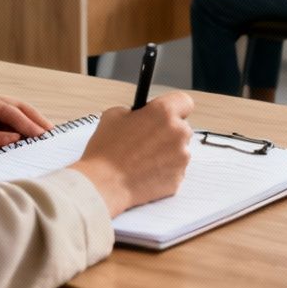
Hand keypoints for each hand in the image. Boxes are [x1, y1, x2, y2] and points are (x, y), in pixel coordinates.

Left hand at [0, 87, 49, 151]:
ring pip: (11, 113)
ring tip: (44, 136)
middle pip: (15, 106)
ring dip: (28, 124)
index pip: (9, 110)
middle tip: (51, 132)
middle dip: (34, 118)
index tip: (42, 135)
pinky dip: (17, 129)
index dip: (27, 123)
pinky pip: (3, 122)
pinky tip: (26, 139)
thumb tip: (16, 138)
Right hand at [71, 92, 195, 215]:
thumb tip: (141, 114)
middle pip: (181, 128)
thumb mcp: (113, 116)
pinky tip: (144, 173)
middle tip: (146, 141)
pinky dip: (163, 171)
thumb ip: (135, 111)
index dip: (174, 107)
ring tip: (141, 160)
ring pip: (179, 150)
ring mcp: (181, 157)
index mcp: (164, 112)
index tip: (166, 114)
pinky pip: (175, 170)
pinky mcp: (179, 177)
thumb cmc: (105, 152)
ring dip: (166, 153)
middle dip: (167, 132)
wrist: (102, 185)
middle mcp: (178, 133)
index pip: (184, 102)